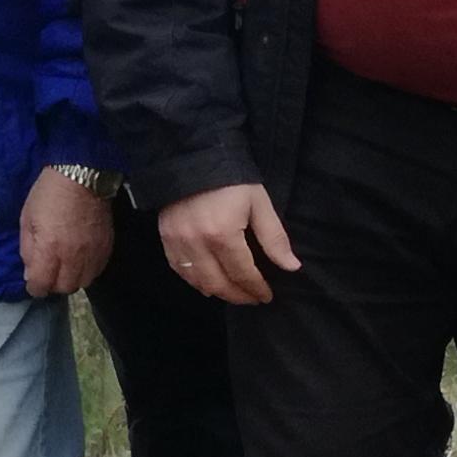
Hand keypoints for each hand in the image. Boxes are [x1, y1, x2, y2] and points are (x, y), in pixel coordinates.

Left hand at [21, 170, 116, 298]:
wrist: (82, 176)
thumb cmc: (48, 194)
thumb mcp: (26, 219)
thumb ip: (27, 249)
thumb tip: (30, 273)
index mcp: (49, 248)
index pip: (42, 284)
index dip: (34, 287)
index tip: (33, 283)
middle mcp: (73, 256)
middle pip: (64, 288)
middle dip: (53, 285)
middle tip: (48, 273)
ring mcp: (93, 252)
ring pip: (83, 282)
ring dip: (71, 279)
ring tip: (64, 267)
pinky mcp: (107, 246)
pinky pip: (98, 270)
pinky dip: (87, 271)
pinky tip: (80, 261)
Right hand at [157, 182, 298, 306]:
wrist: (193, 157)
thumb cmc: (232, 179)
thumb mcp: (259, 204)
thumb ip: (274, 238)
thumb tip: (291, 267)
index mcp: (223, 235)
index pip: (242, 273)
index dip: (256, 288)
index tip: (267, 296)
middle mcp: (197, 244)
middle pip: (218, 283)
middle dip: (238, 295)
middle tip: (252, 298)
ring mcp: (177, 242)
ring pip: (197, 281)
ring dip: (216, 291)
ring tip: (232, 292)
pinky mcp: (165, 238)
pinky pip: (178, 269)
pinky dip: (194, 280)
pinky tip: (206, 282)